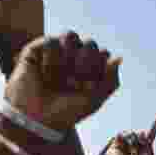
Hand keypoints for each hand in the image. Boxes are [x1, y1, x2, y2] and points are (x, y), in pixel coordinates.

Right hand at [4, 33, 121, 131]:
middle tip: (73, 85)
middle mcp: (74, 55)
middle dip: (84, 66)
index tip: (88, 89)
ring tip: (58, 79)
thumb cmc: (66, 111)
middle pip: (90, 43)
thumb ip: (110, 81)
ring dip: (67, 60)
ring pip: (71, 36)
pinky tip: (43, 74)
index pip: (103, 54)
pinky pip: (51, 41)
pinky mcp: (37, 49)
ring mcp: (56, 51)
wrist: (36, 118)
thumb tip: (119, 57)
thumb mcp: (94, 101)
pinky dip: (50, 60)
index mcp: (90, 67)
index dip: (98, 71)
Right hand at [106, 117, 155, 154]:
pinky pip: (120, 135)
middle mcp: (137, 142)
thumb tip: (143, 144)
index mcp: (146, 146)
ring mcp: (127, 141)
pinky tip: (121, 146)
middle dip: (141, 139)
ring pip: (131, 134)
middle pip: (141, 134)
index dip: (155, 126)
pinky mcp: (117, 142)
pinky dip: (121, 139)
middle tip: (138, 149)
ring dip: (131, 145)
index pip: (151, 134)